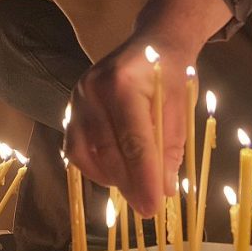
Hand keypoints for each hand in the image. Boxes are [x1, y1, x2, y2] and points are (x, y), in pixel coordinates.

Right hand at [64, 0, 231, 215]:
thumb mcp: (180, 108)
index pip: (132, 141)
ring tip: (133, 189)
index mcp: (122, 83)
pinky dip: (93, 165)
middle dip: (128, 184)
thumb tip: (163, 190)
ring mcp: (77, 97)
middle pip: (106, 150)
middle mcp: (92, 89)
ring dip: (108, 177)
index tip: (153, 206)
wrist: (153, 42)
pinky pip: (75, 146)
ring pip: (84, 152)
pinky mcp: (71, 107)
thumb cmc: (171, 73)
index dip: (143, 177)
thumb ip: (170, 147)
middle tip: (147, 208)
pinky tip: (114, 173)